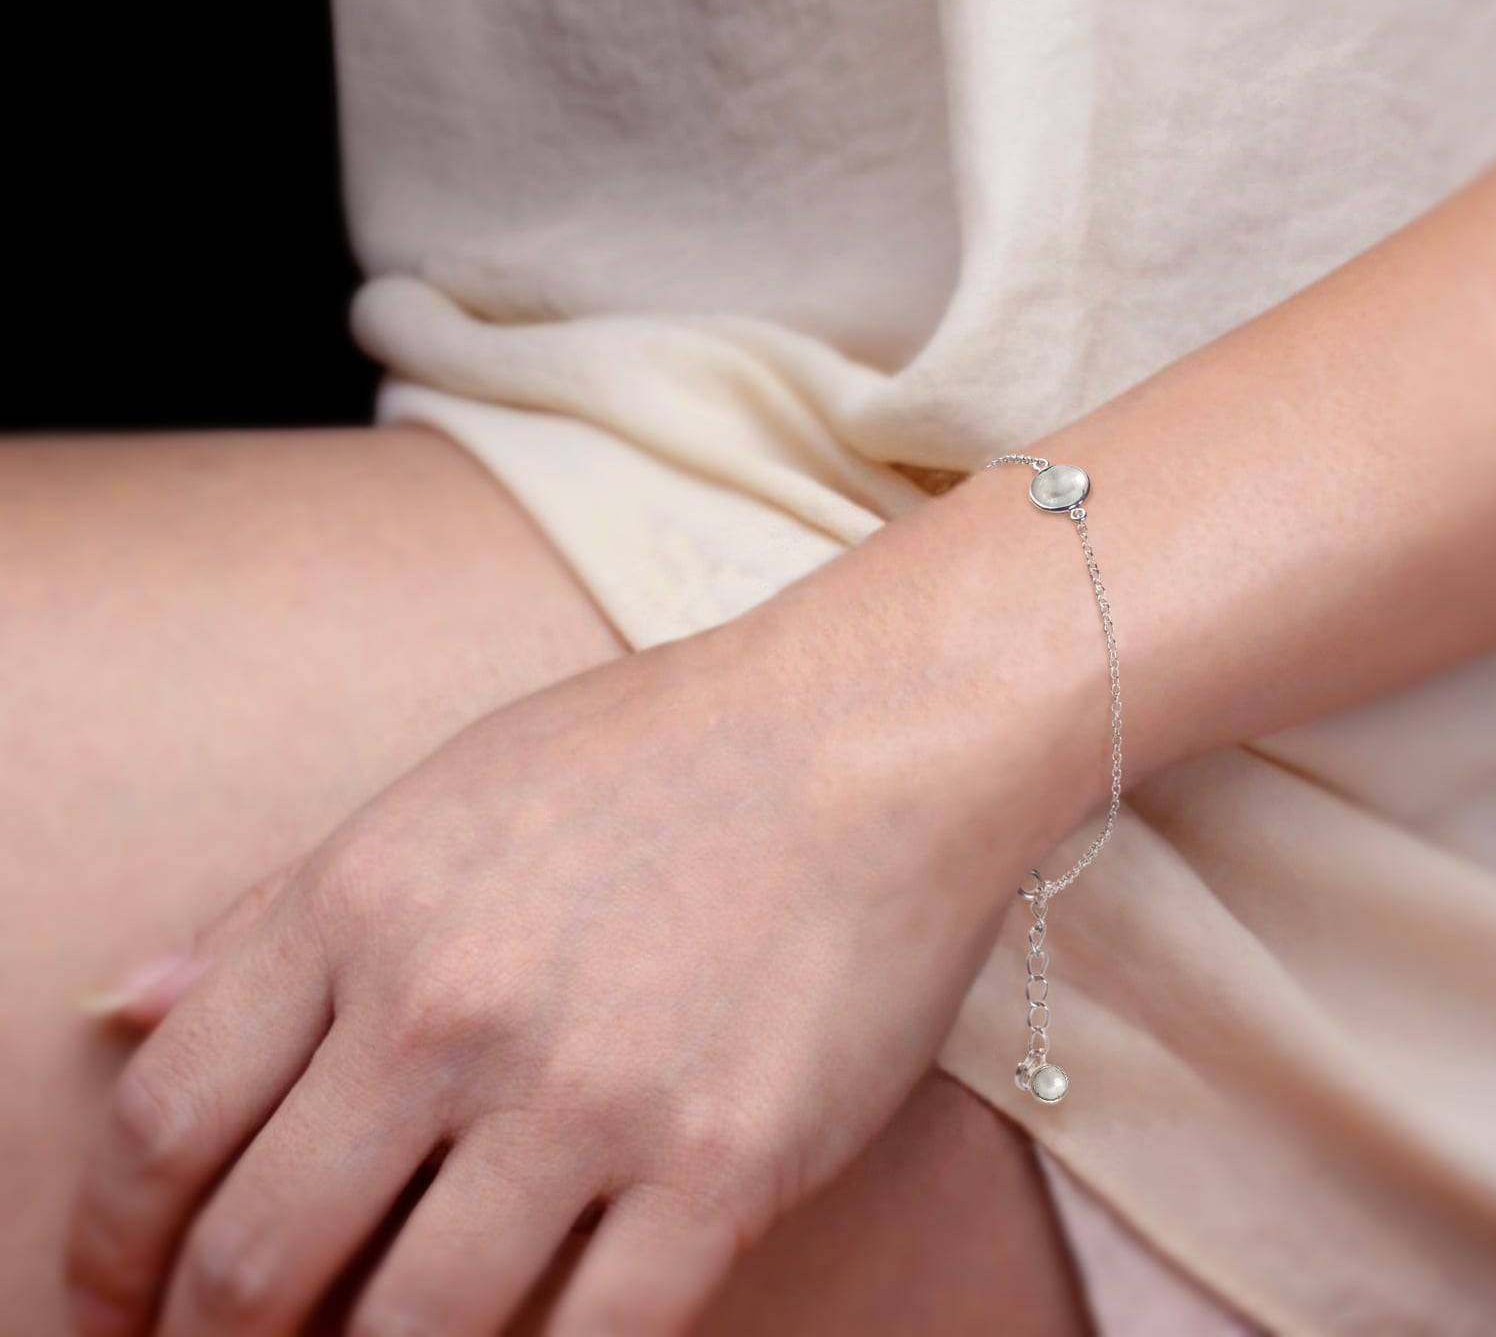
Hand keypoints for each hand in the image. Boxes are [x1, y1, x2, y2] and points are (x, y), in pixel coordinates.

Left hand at [64, 613, 1016, 1335]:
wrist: (869, 735)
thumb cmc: (659, 751)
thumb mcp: (448, 787)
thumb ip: (281, 904)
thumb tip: (124, 1009)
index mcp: (366, 898)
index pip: (165, 1119)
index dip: (110, 1246)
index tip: (121, 1297)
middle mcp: (452, 1004)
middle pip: (256, 1262)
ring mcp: (588, 1094)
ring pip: (412, 1335)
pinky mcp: (720, 1166)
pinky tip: (536, 1327)